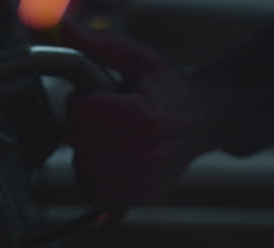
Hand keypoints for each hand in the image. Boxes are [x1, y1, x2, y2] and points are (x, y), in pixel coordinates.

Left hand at [61, 22, 228, 204]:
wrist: (205, 120)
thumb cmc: (170, 88)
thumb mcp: (140, 59)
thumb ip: (102, 45)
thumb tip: (67, 27)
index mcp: (142, 115)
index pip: (82, 112)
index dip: (80, 102)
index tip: (93, 98)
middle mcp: (143, 151)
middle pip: (79, 140)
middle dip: (82, 125)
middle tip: (101, 118)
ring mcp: (143, 177)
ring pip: (83, 166)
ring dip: (87, 151)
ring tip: (109, 138)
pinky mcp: (141, 195)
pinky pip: (97, 188)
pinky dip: (96, 175)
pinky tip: (113, 159)